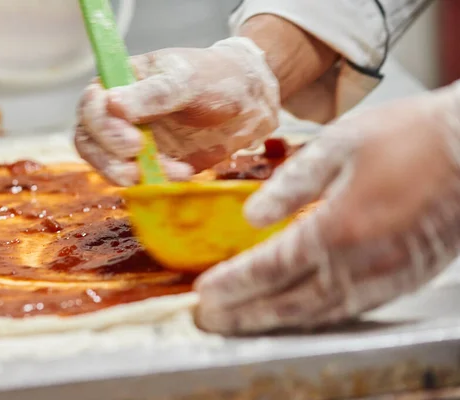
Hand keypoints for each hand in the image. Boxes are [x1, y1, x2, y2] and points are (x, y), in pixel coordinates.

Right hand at [74, 37, 279, 185]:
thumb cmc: (214, 77)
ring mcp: (131, 140)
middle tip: (138, 170)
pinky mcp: (149, 162)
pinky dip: (156, 181)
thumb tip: (112, 104)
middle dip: (111, 160)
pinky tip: (184, 171)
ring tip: (174, 171)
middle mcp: (117, 113)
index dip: (105, 129)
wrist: (248, 101)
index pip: (91, 107)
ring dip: (133, 175)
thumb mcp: (185, 79)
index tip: (133, 143)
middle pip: (89, 141)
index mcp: (119, 83)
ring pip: (108, 165)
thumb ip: (151, 94)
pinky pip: (139, 179)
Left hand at [195, 82, 459, 334]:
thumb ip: (294, 181)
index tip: (205, 291)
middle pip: (290, 301)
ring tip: (244, 324)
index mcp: (340, 225)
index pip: (272, 266)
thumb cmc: (410, 136)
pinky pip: (351, 309)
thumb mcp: (342, 142)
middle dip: (245, 312)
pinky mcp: (405, 277)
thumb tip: (252, 216)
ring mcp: (386, 275)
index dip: (235, 282)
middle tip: (212, 319)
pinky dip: (316, 318)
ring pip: (320, 313)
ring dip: (276, 322)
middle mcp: (362, 261)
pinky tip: (298, 316)